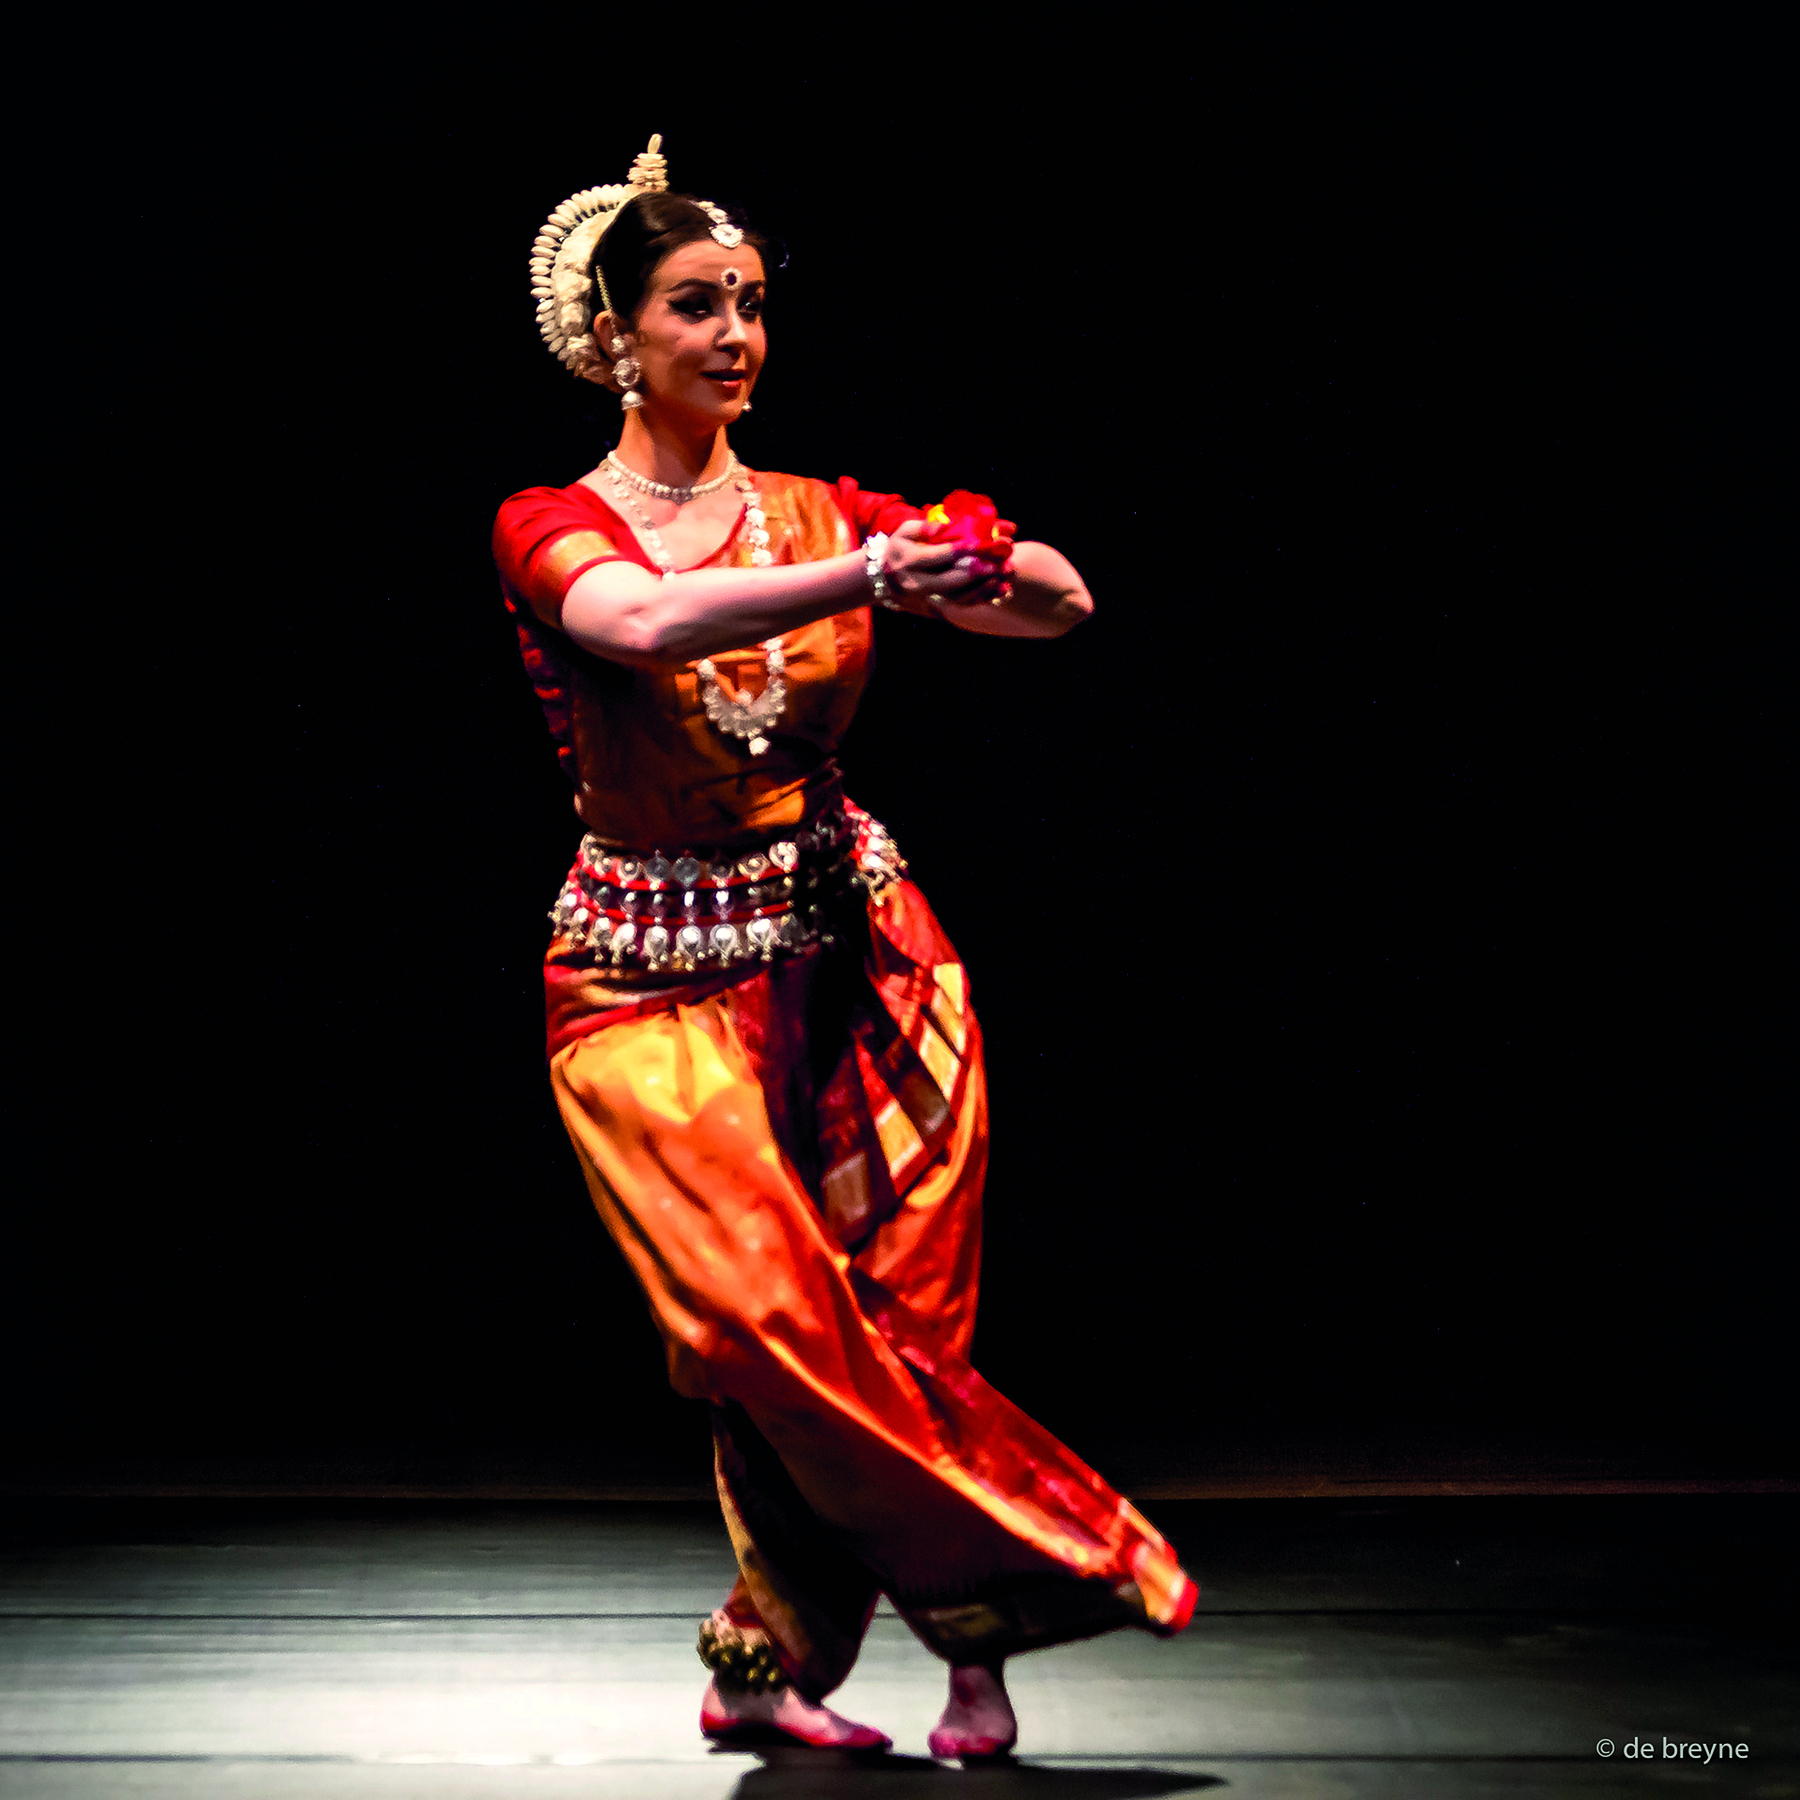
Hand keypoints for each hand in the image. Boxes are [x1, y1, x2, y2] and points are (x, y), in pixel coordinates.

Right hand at [881, 520, 1011, 616]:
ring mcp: (927, 597)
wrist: (882, 577)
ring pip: (958, 597)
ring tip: (1004, 578)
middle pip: (950, 581)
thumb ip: (922, 527)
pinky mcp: (936, 605)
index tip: (981, 544)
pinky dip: (982, 598)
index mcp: (910, 561)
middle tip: (996, 565)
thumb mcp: (903, 532)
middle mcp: (918, 583)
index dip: (961, 551)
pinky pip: (961, 605)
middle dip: (974, 574)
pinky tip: (1000, 590)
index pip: (939, 556)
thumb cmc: (899, 548)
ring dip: (982, 589)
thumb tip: (944, 526)